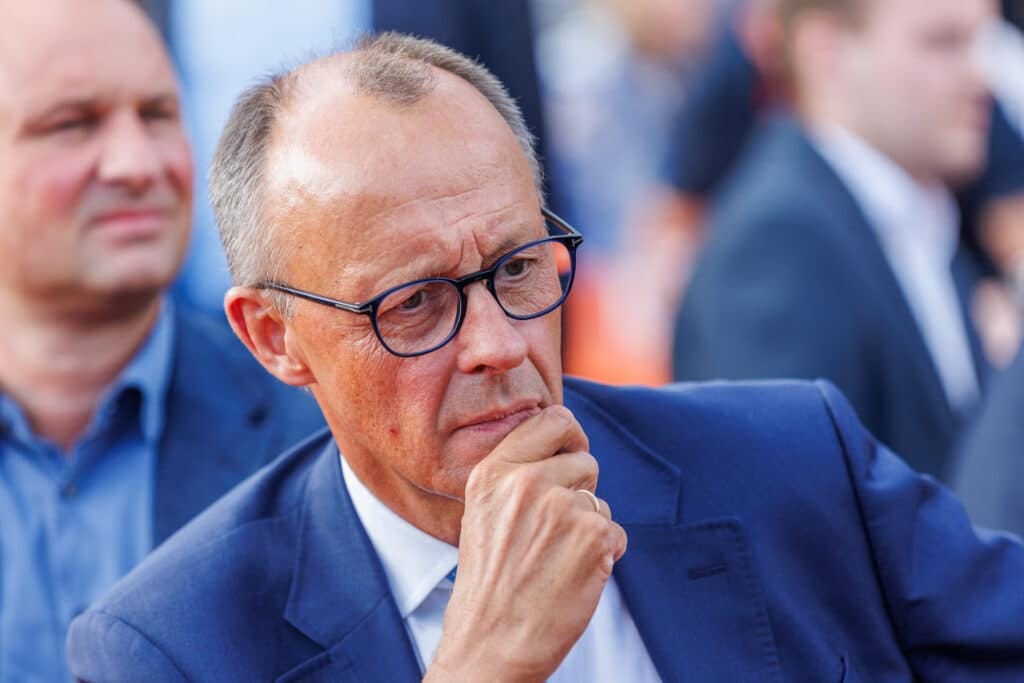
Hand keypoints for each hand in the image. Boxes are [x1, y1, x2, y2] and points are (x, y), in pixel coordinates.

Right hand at [425, 405, 627, 682]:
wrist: (491, 642)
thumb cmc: (490, 580)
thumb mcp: (483, 509)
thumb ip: (516, 472)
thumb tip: (564, 441)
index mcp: (495, 471)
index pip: (553, 419)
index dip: (570, 437)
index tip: (569, 456)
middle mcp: (528, 482)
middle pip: (585, 459)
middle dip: (580, 489)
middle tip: (552, 529)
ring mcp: (563, 509)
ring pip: (600, 499)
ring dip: (589, 526)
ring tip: (555, 557)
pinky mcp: (594, 538)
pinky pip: (616, 531)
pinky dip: (603, 555)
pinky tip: (572, 575)